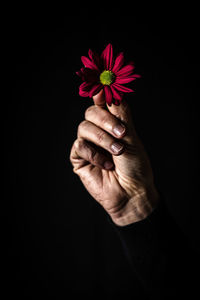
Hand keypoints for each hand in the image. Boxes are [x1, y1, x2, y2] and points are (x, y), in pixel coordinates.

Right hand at [70, 90, 158, 225]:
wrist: (132, 192)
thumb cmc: (136, 166)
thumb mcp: (131, 137)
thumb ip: (119, 114)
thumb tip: (109, 91)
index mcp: (112, 124)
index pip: (103, 103)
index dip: (101, 94)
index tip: (103, 91)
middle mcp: (99, 132)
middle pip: (91, 112)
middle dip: (106, 120)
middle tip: (121, 133)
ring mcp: (89, 145)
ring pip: (84, 127)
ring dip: (102, 139)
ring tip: (117, 152)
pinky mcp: (80, 158)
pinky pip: (79, 146)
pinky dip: (94, 154)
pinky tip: (106, 165)